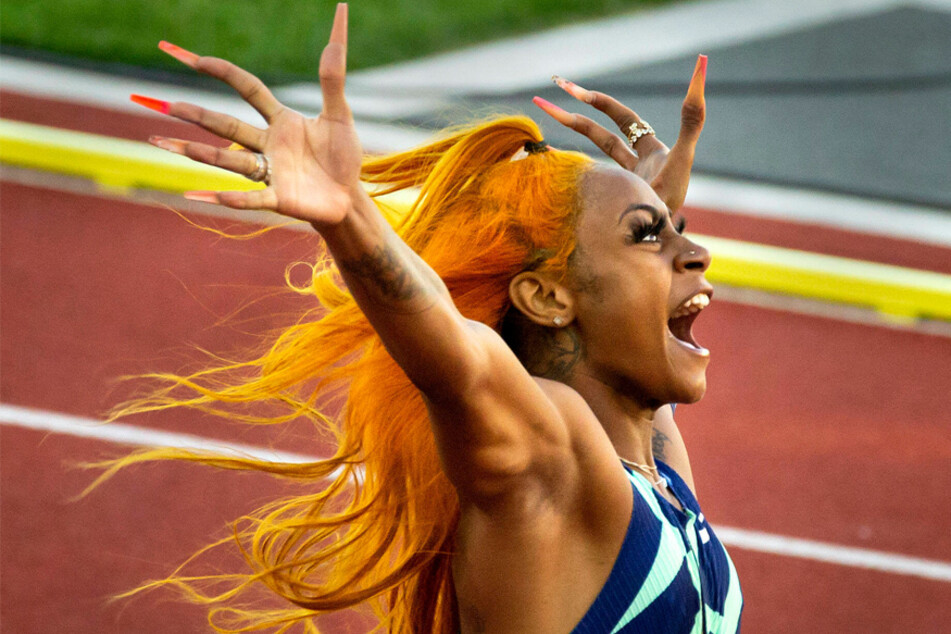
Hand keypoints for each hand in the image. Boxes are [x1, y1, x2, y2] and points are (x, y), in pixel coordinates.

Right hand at [133, 4, 359, 228]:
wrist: (348, 198)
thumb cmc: (341, 157)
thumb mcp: (339, 116)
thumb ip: (333, 81)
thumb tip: (337, 41)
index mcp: (281, 121)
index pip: (249, 90)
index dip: (224, 73)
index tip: (196, 59)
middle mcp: (268, 145)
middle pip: (228, 126)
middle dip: (197, 115)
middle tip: (165, 104)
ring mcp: (271, 172)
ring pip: (231, 160)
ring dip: (201, 153)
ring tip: (165, 144)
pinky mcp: (280, 199)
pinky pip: (252, 197)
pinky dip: (231, 198)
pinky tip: (203, 195)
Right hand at [533, 55, 706, 212]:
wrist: (659, 240)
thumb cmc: (673, 198)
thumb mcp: (681, 156)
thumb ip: (691, 119)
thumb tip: (699, 69)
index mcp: (650, 149)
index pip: (622, 118)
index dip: (598, 102)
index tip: (571, 90)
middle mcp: (635, 162)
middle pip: (599, 133)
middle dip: (571, 116)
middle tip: (541, 101)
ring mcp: (623, 182)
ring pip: (591, 155)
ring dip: (567, 138)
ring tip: (540, 124)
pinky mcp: (612, 198)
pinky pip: (586, 178)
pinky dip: (567, 167)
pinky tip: (547, 161)